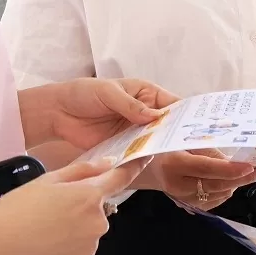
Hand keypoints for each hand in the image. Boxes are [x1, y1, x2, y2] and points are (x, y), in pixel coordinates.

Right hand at [0, 156, 145, 254]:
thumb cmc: (16, 210)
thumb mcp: (48, 179)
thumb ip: (83, 170)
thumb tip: (109, 163)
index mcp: (89, 196)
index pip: (121, 179)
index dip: (135, 167)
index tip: (144, 159)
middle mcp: (97, 222)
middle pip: (99, 210)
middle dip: (83, 209)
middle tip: (52, 212)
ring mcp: (91, 249)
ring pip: (90, 234)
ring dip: (76, 231)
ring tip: (45, 232)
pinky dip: (70, 252)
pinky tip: (48, 248)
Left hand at [34, 78, 179, 149]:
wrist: (58, 112)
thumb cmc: (84, 93)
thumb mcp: (109, 92)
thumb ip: (131, 105)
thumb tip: (155, 116)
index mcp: (145, 94)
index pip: (171, 103)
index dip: (185, 112)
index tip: (197, 123)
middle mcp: (143, 113)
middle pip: (166, 124)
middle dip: (176, 132)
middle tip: (190, 143)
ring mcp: (133, 131)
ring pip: (153, 140)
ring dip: (160, 146)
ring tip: (174, 154)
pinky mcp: (122, 146)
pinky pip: (136, 153)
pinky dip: (142, 157)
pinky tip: (149, 161)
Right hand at [140, 150, 255, 209]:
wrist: (147, 166)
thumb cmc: (167, 145)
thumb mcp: (183, 139)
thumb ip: (206, 147)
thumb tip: (232, 157)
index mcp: (174, 164)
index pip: (207, 169)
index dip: (230, 169)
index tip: (250, 166)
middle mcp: (178, 185)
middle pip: (216, 185)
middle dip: (241, 178)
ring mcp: (183, 198)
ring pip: (218, 195)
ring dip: (235, 184)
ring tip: (250, 173)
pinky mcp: (188, 205)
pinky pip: (213, 201)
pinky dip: (226, 191)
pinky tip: (233, 181)